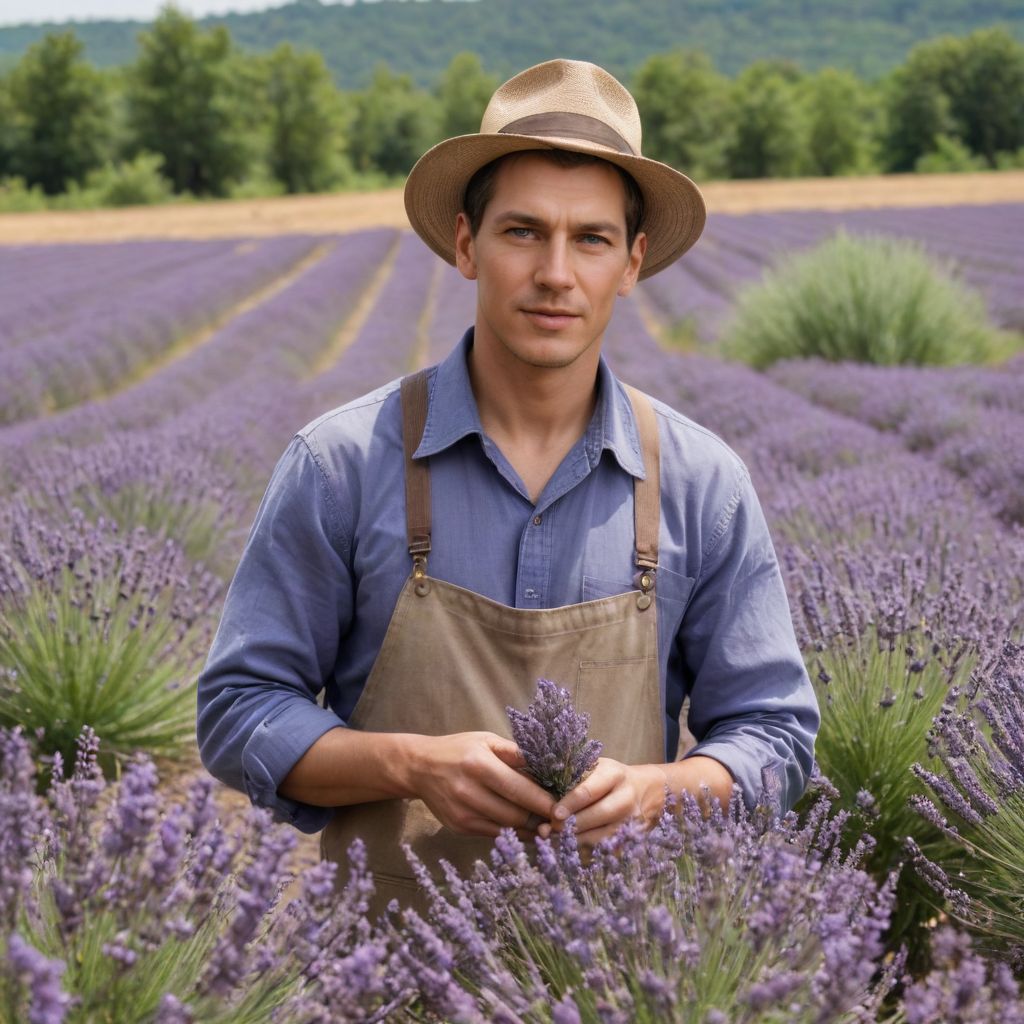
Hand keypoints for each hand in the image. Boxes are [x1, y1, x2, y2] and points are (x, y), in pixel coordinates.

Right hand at [409, 731, 555, 837]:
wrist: (419, 767)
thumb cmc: (459, 749)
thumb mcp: (487, 740)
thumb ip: (516, 754)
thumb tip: (549, 768)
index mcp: (480, 765)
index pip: (520, 790)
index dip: (545, 802)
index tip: (565, 808)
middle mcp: (469, 792)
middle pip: (516, 814)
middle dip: (541, 819)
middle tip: (561, 819)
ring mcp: (463, 813)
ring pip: (507, 828)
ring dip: (530, 829)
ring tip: (548, 825)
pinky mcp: (459, 827)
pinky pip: (494, 834)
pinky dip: (513, 832)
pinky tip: (526, 828)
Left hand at [538, 758, 668, 848]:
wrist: (647, 791)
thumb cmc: (608, 777)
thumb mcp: (594, 766)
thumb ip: (570, 773)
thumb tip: (532, 779)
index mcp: (614, 774)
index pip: (590, 790)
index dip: (570, 803)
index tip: (553, 814)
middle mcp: (626, 798)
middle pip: (596, 816)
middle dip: (569, 826)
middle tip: (546, 831)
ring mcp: (631, 822)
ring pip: (600, 838)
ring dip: (573, 843)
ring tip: (551, 843)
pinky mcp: (630, 841)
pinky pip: (604, 852)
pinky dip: (584, 854)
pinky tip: (566, 853)